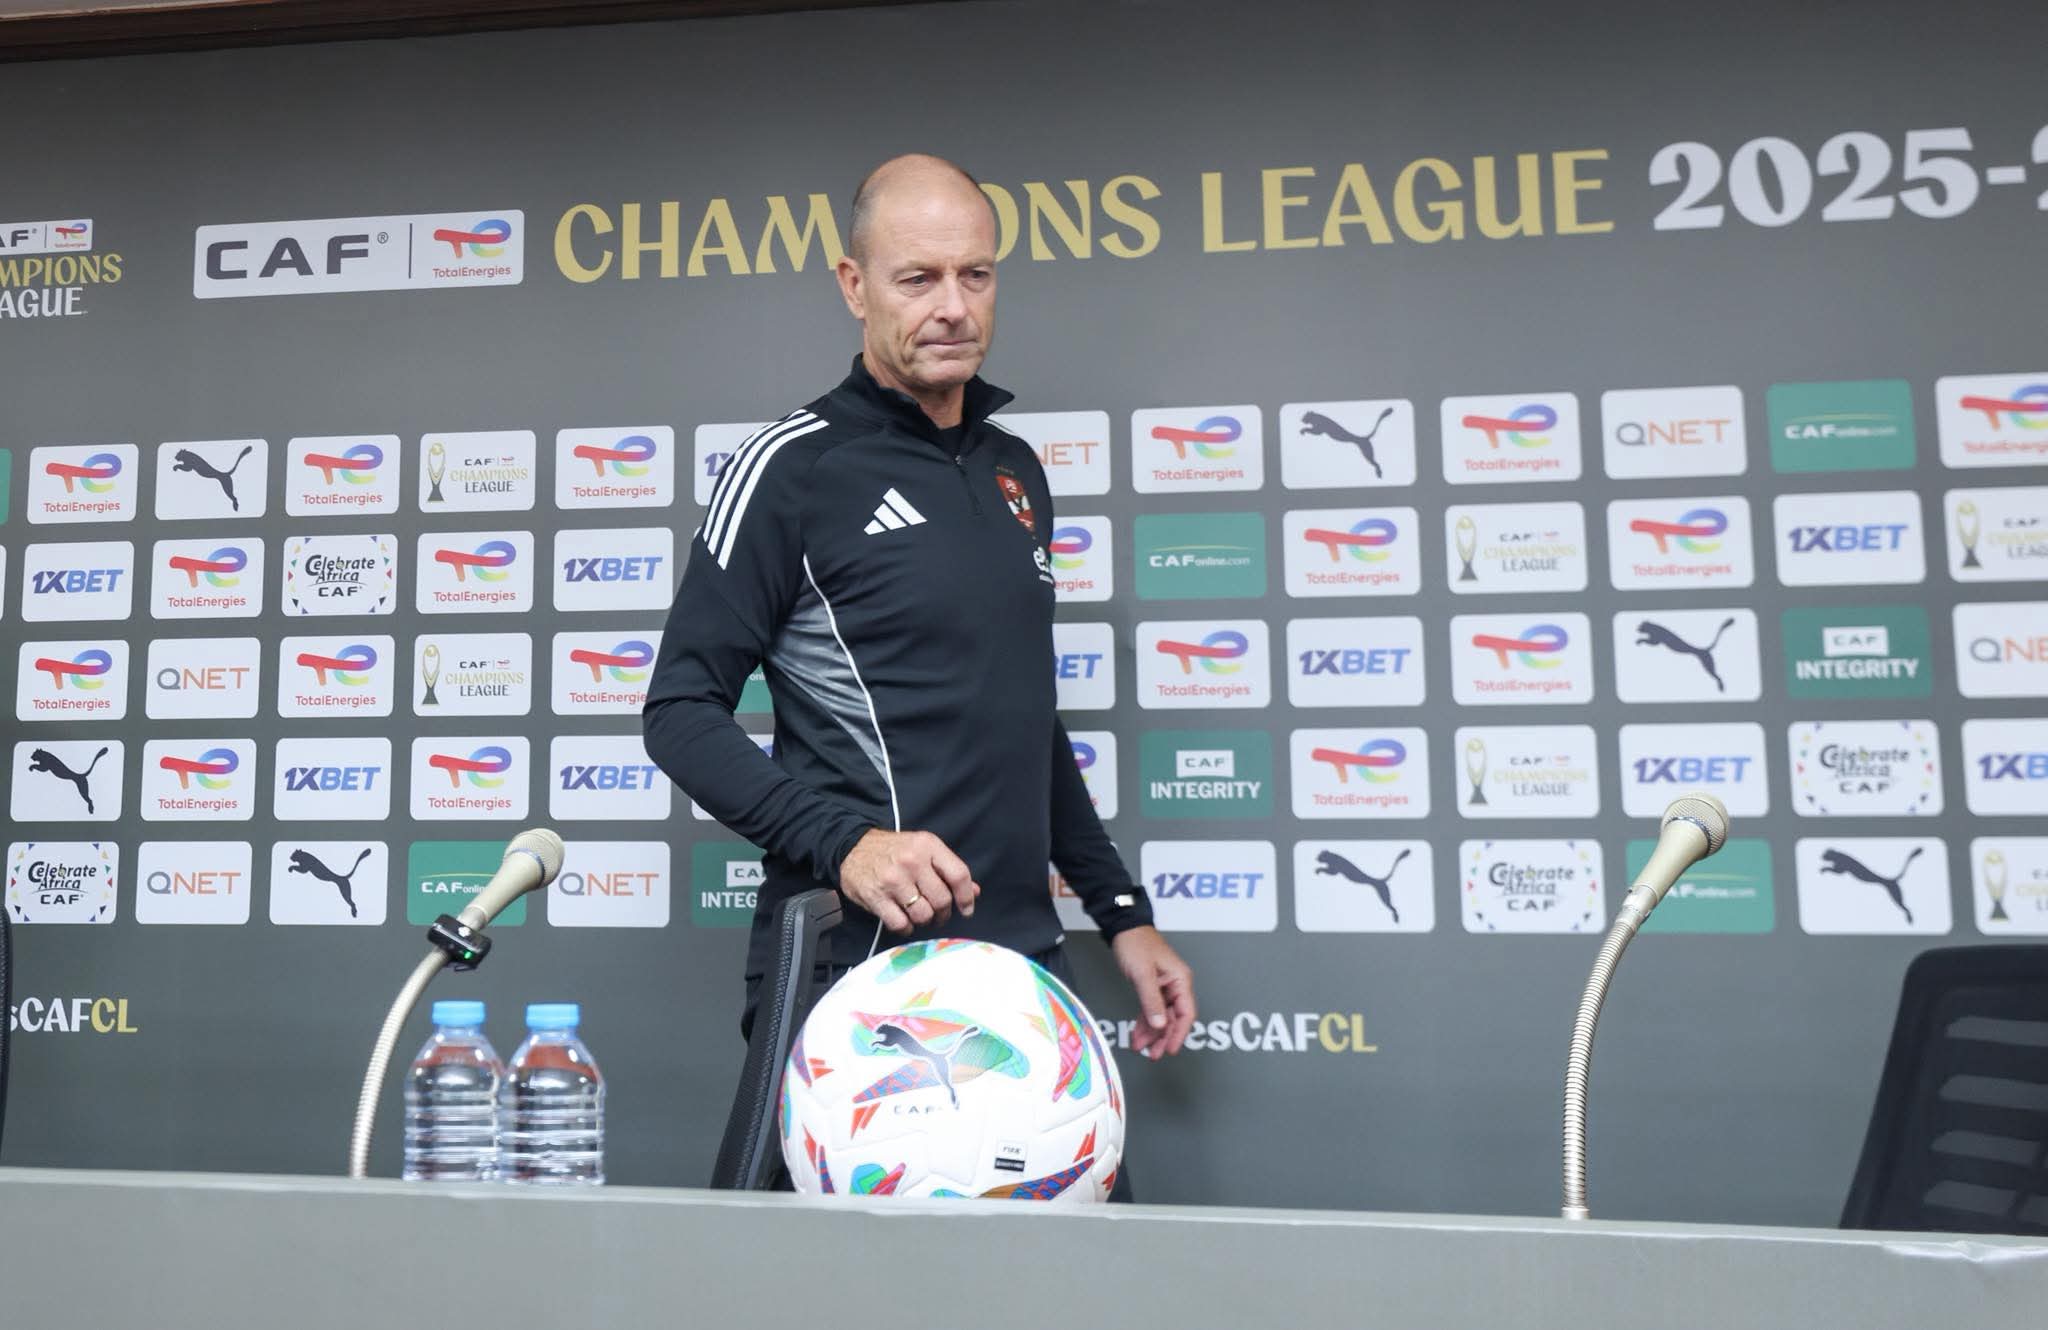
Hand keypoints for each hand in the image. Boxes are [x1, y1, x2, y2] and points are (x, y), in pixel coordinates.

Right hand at [837, 829, 978, 934]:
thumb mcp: (923, 849)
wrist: (851, 847)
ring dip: (924, 921)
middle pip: (942, 900)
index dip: (966, 897)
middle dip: (943, 913)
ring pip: (923, 915)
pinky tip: (903, 920)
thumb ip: (948, 869)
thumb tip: (974, 892)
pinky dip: (906, 928)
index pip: (959, 875)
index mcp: (927, 846)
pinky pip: (901, 924)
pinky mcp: (876, 897)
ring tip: (919, 915)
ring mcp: (893, 880)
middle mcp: (911, 861)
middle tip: (937, 914)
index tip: (966, 909)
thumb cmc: (893, 850)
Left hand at [1110, 926, 1194, 1059]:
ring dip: (1152, 1033)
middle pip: (1174, 1018)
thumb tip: (1160, 1025)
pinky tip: (1138, 1034)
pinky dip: (1145, 1022)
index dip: (1179, 1034)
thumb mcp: (1143, 974)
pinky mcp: (1152, 987)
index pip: (1186, 1013)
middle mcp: (1176, 984)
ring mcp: (1164, 986)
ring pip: (1162, 1016)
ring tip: (1141, 1048)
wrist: (1122, 927)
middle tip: (1154, 1054)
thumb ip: (1151, 1001)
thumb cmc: (1136, 943)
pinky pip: (1152, 1009)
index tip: (1171, 1049)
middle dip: (1163, 1037)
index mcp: (1181, 980)